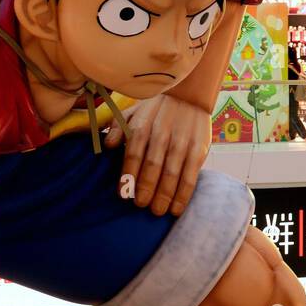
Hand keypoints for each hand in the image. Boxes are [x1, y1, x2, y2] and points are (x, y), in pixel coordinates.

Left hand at [105, 93, 210, 217]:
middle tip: (142, 205)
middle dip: (146, 188)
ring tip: (157, 211)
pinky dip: (183, 194)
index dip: (128, 175)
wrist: (189, 93)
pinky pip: (191, 175)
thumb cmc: (154, 109)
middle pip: (153, 165)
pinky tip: (176, 209)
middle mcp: (162, 133)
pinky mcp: (198, 149)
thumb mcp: (132, 112)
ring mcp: (182, 142)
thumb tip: (107, 145)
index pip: (133, 153)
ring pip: (172, 172)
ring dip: (165, 195)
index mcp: (143, 125)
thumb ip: (117, 128)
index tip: (123, 195)